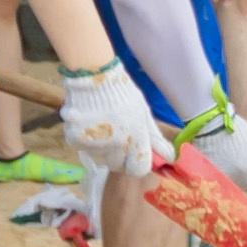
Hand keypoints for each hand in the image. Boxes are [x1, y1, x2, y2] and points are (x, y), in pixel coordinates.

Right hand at [51, 58, 163, 180]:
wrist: (94, 76)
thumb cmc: (123, 93)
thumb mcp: (144, 113)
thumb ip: (155, 138)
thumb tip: (170, 157)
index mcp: (135, 140)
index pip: (138, 170)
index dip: (136, 164)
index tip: (133, 155)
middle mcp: (114, 147)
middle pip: (117, 166)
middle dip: (118, 156)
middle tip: (116, 138)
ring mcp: (93, 145)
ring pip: (99, 157)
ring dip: (102, 148)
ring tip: (101, 125)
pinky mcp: (75, 140)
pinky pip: (83, 148)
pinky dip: (85, 140)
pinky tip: (88, 123)